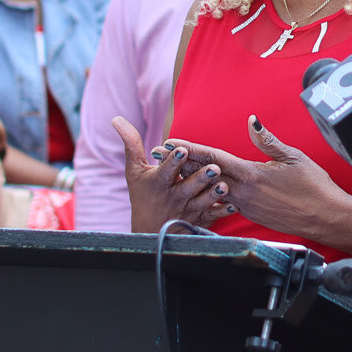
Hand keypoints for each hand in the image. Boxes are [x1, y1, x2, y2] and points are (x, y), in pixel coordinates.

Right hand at [114, 117, 235, 232]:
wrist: (149, 233)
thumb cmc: (142, 195)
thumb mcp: (135, 171)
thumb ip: (131, 144)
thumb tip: (116, 119)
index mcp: (160, 182)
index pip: (166, 170)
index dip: (174, 161)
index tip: (181, 149)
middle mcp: (174, 196)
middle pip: (189, 186)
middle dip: (200, 177)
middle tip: (213, 168)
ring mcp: (188, 210)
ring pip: (203, 202)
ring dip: (214, 194)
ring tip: (224, 185)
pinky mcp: (199, 220)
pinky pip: (212, 216)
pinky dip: (222, 212)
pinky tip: (234, 205)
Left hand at [175, 116, 351, 241]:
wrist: (326, 218)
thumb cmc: (314, 186)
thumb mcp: (293, 157)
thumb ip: (268, 140)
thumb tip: (252, 121)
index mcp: (252, 175)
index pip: (214, 158)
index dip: (190, 149)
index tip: (171, 142)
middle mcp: (244, 193)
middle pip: (206, 174)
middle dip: (181, 163)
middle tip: (159, 155)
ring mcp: (246, 206)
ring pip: (213, 188)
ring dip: (193, 177)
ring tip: (173, 169)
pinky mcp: (251, 215)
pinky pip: (226, 201)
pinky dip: (211, 191)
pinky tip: (201, 188)